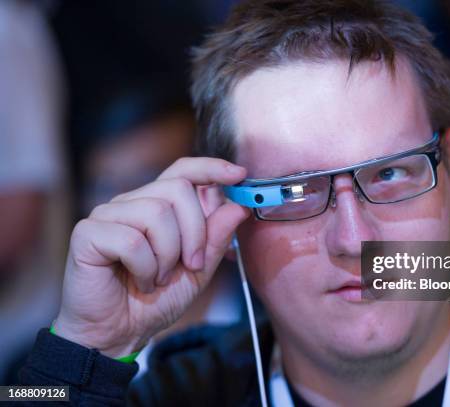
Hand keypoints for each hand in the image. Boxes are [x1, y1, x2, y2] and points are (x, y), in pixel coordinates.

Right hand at [53, 158, 249, 357]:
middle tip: (192, 264)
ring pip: (157, 212)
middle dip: (196, 232)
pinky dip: (145, 268)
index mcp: (159, 205)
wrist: (119, 334)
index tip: (239, 174)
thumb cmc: (155, 299)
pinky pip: (132, 240)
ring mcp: (107, 215)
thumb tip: (237, 206)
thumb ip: (216, 239)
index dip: (211, 168)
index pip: (184, 170)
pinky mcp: (88, 233)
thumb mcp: (198, 270)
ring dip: (168, 255)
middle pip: (178, 189)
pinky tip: (141, 282)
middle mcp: (132, 203)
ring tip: (159, 278)